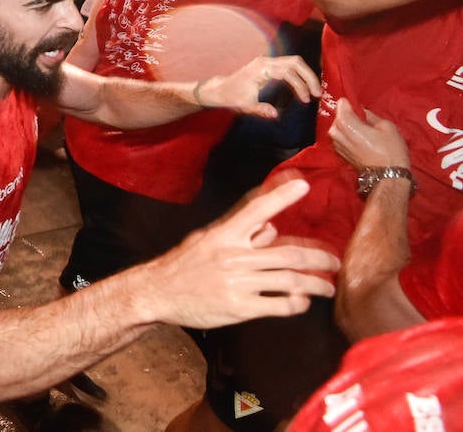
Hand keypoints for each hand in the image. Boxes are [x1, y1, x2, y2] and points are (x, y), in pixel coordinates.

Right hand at [140, 179, 338, 327]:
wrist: (158, 292)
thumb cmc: (184, 264)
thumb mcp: (206, 240)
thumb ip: (238, 233)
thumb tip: (270, 228)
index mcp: (225, 235)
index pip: (257, 209)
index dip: (281, 196)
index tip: (303, 185)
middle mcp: (233, 256)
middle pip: (287, 253)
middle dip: (318, 258)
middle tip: (335, 262)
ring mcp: (238, 283)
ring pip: (289, 280)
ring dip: (315, 284)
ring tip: (327, 287)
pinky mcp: (240, 307)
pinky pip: (279, 305)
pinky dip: (297, 304)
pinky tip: (301, 302)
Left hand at [200, 55, 319, 118]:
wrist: (220, 89)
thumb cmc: (231, 97)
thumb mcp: (245, 106)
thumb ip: (260, 109)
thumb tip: (274, 113)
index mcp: (260, 68)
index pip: (287, 71)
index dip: (300, 84)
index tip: (306, 99)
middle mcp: (265, 61)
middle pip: (295, 62)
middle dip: (309, 76)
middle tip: (317, 93)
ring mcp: (267, 61)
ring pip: (294, 62)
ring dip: (306, 74)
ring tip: (314, 90)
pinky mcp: (269, 65)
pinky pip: (289, 65)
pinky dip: (300, 74)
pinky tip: (305, 86)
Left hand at [329, 104, 409, 170]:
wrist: (387, 176)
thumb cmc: (390, 150)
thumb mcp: (386, 126)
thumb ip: (370, 115)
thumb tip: (362, 110)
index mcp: (346, 123)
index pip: (341, 105)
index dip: (350, 103)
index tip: (358, 105)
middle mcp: (336, 132)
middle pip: (338, 116)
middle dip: (349, 115)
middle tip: (364, 119)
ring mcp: (336, 144)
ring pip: (338, 127)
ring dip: (348, 126)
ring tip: (364, 130)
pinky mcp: (339, 152)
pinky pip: (340, 137)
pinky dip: (348, 135)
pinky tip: (360, 139)